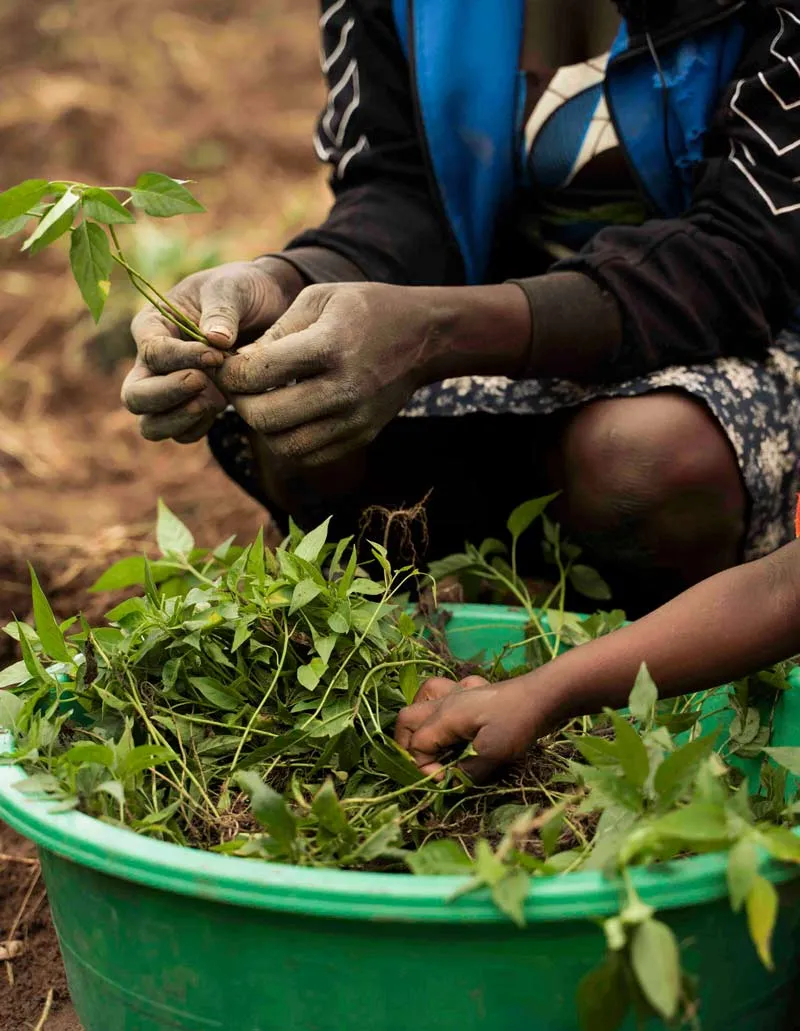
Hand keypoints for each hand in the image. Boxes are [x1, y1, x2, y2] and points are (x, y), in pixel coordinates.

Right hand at [121, 258, 303, 443]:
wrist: (267, 307)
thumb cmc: (242, 291)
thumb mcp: (232, 288)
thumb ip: (221, 310)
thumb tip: (215, 339)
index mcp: (152, 326)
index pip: (151, 352)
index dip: (181, 359)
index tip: (217, 354)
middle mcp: (152, 362)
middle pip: (135, 396)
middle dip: (167, 395)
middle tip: (204, 383)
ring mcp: (169, 389)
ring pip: (151, 424)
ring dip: (181, 418)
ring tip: (217, 399)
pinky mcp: (192, 407)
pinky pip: (182, 433)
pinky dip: (199, 427)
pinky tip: (223, 406)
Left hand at [214, 282, 443, 466]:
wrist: (423, 337)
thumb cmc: (364, 310)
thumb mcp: (318, 299)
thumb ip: (275, 331)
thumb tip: (238, 364)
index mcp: (329, 346)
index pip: (257, 373)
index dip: (230, 372)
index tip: (227, 365)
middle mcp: (343, 389)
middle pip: (266, 417)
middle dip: (241, 403)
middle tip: (240, 388)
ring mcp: (354, 419)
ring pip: (285, 446)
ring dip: (263, 428)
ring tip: (263, 403)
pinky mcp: (361, 436)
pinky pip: (309, 455)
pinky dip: (288, 442)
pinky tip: (289, 417)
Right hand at [395, 674, 550, 782]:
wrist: (546, 695)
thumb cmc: (518, 724)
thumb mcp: (492, 755)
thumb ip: (466, 772)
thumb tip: (451, 781)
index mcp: (445, 716)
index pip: (416, 745)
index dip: (424, 768)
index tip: (445, 781)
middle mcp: (446, 701)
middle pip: (407, 718)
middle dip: (407, 745)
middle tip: (426, 765)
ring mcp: (460, 692)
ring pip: (423, 697)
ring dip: (421, 719)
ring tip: (432, 739)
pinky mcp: (476, 690)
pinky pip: (449, 691)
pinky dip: (446, 703)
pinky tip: (459, 715)